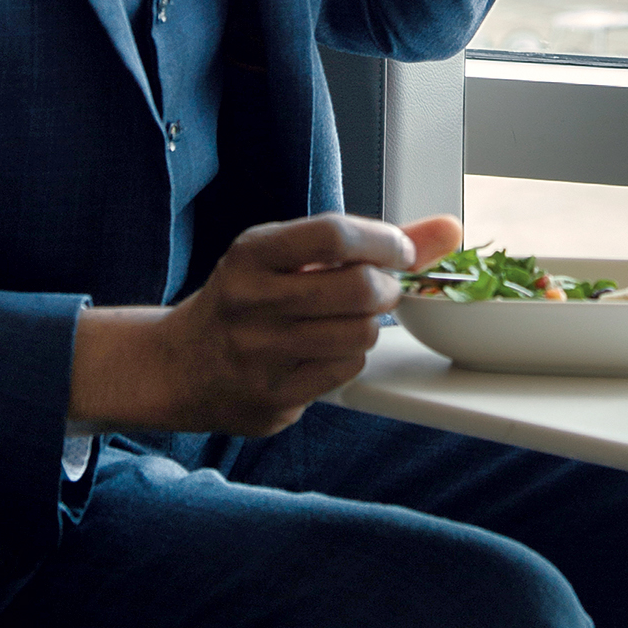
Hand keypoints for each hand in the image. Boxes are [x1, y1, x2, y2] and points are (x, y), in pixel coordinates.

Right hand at [67, 213, 462, 438]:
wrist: (179, 364)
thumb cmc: (247, 298)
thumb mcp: (289, 256)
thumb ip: (370, 240)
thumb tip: (449, 230)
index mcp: (253, 253)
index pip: (334, 234)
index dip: (384, 241)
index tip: (400, 251)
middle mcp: (251, 300)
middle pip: (359, 289)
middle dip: (385, 288)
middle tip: (378, 289)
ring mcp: (260, 354)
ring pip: (360, 335)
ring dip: (369, 326)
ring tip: (346, 320)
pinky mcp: (272, 397)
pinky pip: (345, 372)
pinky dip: (350, 358)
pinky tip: (326, 350)